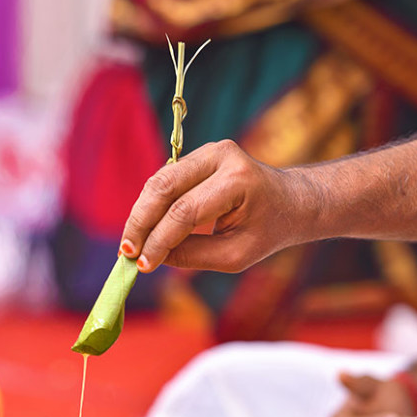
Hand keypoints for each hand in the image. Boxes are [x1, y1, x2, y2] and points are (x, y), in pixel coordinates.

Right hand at [119, 141, 313, 272]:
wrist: (291, 201)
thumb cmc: (267, 231)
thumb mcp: (235, 255)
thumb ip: (193, 255)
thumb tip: (150, 258)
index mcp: (237, 180)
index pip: (185, 211)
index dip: (159, 240)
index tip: (141, 266)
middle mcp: (220, 156)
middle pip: (163, 187)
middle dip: (140, 223)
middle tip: (125, 253)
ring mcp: (208, 150)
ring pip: (158, 182)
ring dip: (140, 214)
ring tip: (129, 246)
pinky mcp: (197, 156)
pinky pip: (164, 181)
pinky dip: (150, 207)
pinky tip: (142, 231)